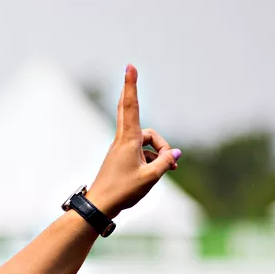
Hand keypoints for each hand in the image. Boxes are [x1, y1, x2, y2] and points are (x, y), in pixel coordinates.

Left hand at [84, 65, 179, 216]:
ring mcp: (121, 149)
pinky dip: (153, 156)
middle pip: (131, 112)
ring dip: (159, 148)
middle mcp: (123, 140)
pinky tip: (160, 171)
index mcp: (128, 140)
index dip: (131, 86)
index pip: (131, 106)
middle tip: (130, 70)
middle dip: (132, 94)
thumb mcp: (150, 178)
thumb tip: (175, 153)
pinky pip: (142, 150)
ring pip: (146, 139)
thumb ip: (165, 163)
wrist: (99, 206)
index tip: (129, 67)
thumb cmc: (122, 192)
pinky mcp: (122, 158)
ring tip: (168, 168)